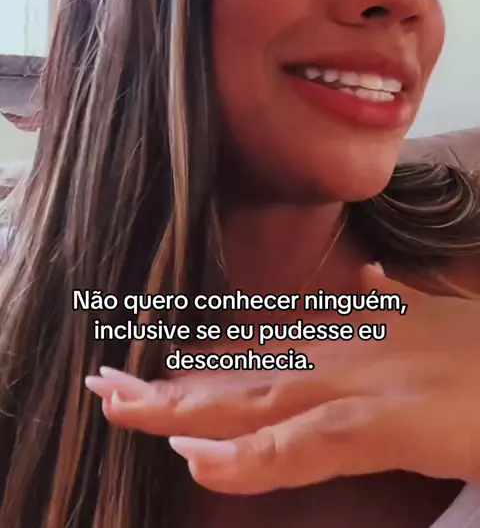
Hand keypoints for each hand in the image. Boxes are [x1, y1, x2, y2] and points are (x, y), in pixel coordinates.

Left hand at [85, 267, 479, 493]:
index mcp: (344, 332)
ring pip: (251, 399)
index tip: (147, 360)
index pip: (255, 346)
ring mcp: (355, 382)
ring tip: (118, 405)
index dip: (198, 356)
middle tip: (104, 381)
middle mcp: (336, 350)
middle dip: (168, 380)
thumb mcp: (427, 317)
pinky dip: (251, 456)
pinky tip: (201, 458)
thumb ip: (389, 303)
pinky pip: (305, 444)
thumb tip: (370, 282)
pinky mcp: (382, 421)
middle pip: (237, 371)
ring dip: (181, 405)